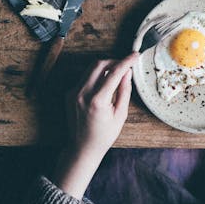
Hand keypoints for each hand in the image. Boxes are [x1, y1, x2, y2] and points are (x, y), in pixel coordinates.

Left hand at [52, 53, 138, 197]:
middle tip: (125, 65)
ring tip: (116, 74)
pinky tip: (104, 85)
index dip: (126, 61)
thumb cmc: (103, 135)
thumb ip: (124, 91)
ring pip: (90, 68)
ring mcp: (73, 93)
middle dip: (114, 61)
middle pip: (99, 64)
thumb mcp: (120, 115)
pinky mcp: (69, 94)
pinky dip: (96, 76)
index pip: (114, 73)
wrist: (82, 148)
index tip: (135, 55)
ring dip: (105, 67)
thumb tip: (127, 72)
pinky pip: (85, 77)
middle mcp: (82, 94)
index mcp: (97, 100)